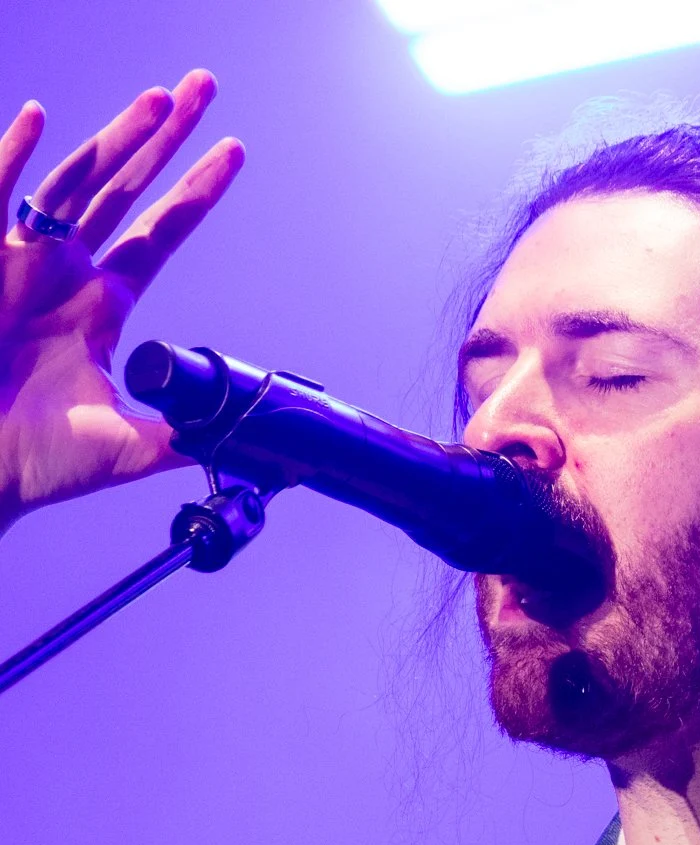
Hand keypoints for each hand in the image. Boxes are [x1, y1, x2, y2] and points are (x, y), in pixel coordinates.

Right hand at [0, 75, 242, 532]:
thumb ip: (176, 436)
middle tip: (202, 86)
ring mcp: (25, 260)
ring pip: (77, 181)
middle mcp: (69, 270)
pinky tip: (37, 119)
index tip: (233, 150)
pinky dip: (13, 157)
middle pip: (126, 187)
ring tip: (161, 100)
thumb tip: (234, 440)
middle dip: (164, 137)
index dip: (196, 192)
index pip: (161, 233)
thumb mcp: (122, 448)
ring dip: (117, 139)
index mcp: (104, 305)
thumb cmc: (38, 460)